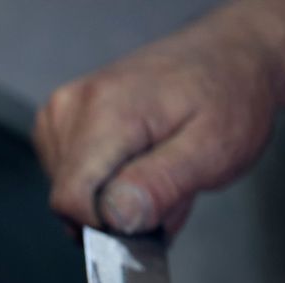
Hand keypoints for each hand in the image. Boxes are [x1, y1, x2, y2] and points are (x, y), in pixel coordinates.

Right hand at [33, 10, 282, 235]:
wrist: (225, 55)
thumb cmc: (226, 96)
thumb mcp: (214, 149)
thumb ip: (162, 185)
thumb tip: (115, 218)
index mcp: (105, 112)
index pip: (71, 200)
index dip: (108, 225)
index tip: (150, 215)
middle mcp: (71, 108)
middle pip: (69, 202)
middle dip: (118, 212)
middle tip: (169, 184)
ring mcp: (60, 113)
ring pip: (70, 196)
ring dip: (116, 200)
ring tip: (159, 169)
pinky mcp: (58, 122)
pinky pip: (71, 179)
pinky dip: (106, 185)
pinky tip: (139, 163)